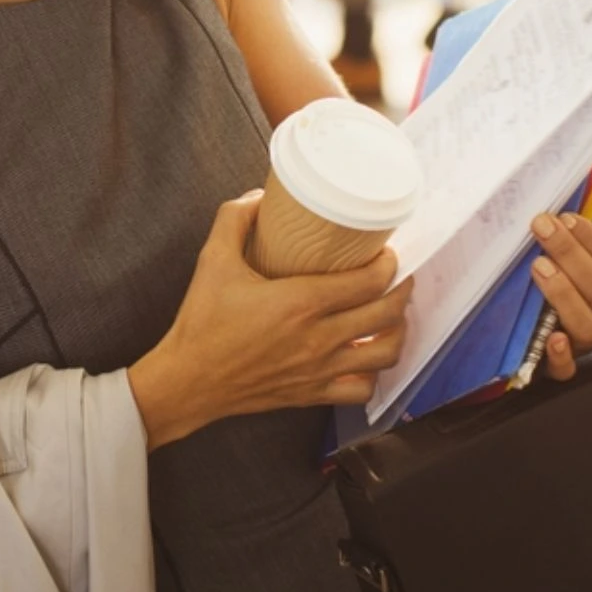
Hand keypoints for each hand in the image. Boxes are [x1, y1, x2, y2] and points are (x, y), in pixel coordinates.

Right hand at [129, 191, 412, 448]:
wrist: (188, 381)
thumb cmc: (201, 323)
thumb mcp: (213, 260)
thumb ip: (234, 219)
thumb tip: (258, 197)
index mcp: (300, 302)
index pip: (369, 282)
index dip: (390, 265)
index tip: (387, 253)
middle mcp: (318, 338)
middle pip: (387, 314)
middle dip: (403, 291)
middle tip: (399, 276)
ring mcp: (319, 369)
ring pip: (385, 354)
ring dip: (397, 332)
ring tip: (392, 316)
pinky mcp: (312, 394)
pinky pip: (362, 390)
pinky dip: (373, 373)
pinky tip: (365, 357)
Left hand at [527, 213, 591, 379]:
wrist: (535, 318)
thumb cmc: (569, 273)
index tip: (567, 218)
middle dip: (570, 254)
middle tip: (543, 228)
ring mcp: (588, 345)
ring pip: (587, 326)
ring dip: (563, 293)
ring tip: (538, 265)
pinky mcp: (561, 367)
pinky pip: (567, 370)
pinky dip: (561, 355)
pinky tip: (552, 337)